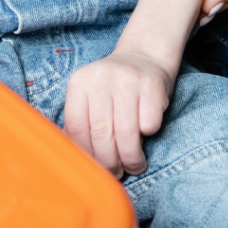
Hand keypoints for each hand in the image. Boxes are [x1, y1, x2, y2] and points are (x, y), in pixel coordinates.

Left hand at [63, 51, 172, 177]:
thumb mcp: (89, 96)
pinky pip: (149, 125)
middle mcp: (100, 78)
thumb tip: (77, 158)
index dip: (86, 154)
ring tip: (134, 165)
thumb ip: (81, 121)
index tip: (95, 168)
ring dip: (131, 159)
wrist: (143, 55)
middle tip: (117, 172)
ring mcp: (126, 80)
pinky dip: (149, 136)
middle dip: (110, 162)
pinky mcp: (152, 85)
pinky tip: (147, 134)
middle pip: (101, 134)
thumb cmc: (113, 87)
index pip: (76, 128)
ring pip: (126, 134)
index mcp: (79, 82)